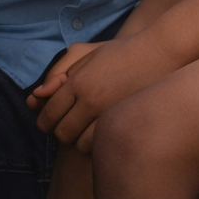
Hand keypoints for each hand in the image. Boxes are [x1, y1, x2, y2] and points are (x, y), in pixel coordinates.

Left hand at [34, 33, 182, 151]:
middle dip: (60, 132)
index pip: (49, 112)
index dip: (44, 121)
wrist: (160, 53)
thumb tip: (38, 94)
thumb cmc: (120, 52)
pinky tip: (102, 134)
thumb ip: (58, 72)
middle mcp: (91, 99)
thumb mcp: (85, 53)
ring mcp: (110, 113)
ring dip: (78, 140)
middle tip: (66, 127)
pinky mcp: (126, 123)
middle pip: (62, 132)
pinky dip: (97, 144)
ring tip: (84, 131)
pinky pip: (102, 146)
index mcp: (78, 81)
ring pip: (80, 144)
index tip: (47, 124)